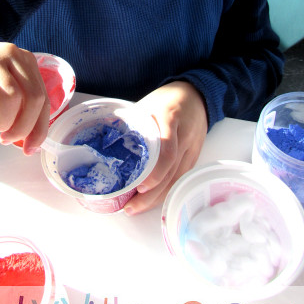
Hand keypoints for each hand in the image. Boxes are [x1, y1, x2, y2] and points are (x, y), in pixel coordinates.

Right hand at [0, 30, 49, 152]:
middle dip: (22, 127)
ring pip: (11, 97)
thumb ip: (15, 103)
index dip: (39, 127)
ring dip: (2, 121)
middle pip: (33, 98)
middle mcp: (12, 56)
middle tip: (6, 138)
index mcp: (26, 61)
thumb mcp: (0, 83)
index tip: (30, 147)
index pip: (43, 98)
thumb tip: (26, 135)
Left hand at [124, 81, 207, 214]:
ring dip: (157, 198)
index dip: (155, 172)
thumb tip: (106, 141)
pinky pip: (181, 177)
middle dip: (151, 194)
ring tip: (136, 208)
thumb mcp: (147, 104)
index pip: (167, 151)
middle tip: (130, 207)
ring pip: (176, 179)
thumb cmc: (167, 99)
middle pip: (171, 172)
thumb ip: (132, 122)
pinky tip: (153, 199)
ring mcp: (192, 148)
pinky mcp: (195, 156)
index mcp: (170, 119)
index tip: (140, 186)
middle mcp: (184, 137)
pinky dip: (166, 190)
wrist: (197, 95)